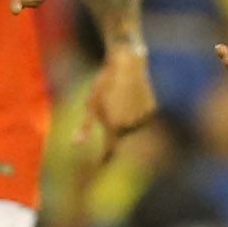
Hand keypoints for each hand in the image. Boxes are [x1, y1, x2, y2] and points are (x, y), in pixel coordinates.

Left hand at [80, 43, 158, 161]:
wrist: (127, 62)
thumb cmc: (104, 83)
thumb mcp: (91, 104)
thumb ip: (85, 127)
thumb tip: (75, 145)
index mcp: (113, 126)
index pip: (110, 150)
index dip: (106, 158)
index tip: (102, 164)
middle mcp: (129, 125)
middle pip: (122, 135)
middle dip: (116, 126)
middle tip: (113, 102)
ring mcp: (142, 118)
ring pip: (133, 126)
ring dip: (127, 118)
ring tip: (122, 96)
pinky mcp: (152, 110)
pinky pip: (143, 117)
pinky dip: (137, 111)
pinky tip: (132, 95)